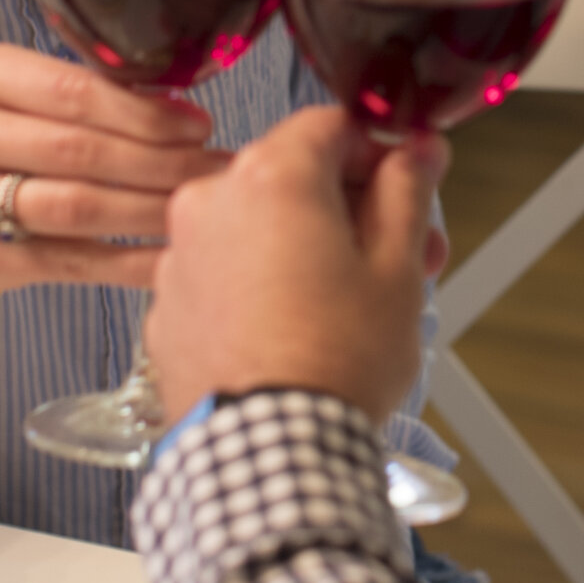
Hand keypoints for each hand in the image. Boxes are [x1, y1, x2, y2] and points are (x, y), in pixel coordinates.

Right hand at [0, 45, 225, 369]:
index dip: (144, 113)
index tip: (199, 127)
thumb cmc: (15, 138)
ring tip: (198, 209)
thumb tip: (187, 114)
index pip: (71, 91)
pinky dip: (126, 263)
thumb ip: (100, 94)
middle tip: (214, 171)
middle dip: (158, 162)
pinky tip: (170, 257)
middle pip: (75, 150)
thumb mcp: (38, 97)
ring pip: (72, 207)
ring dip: (148, 209)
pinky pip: (67, 262)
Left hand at [146, 108, 448, 428]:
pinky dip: (258, 286)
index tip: (405, 185)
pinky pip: (222, 274)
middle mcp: (211, 202)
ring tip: (356, 303)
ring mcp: (179, 257)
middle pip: (292, 177)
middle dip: (350, 208)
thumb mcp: (397, 267)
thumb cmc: (335, 362)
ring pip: (256, 228)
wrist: (270, 456)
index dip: (378, 153)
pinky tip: (299, 329)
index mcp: (272, 176)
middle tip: (402, 254)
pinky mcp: (167, 309)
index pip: (331, 126)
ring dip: (306, 248)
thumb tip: (416, 150)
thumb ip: (408, 191)